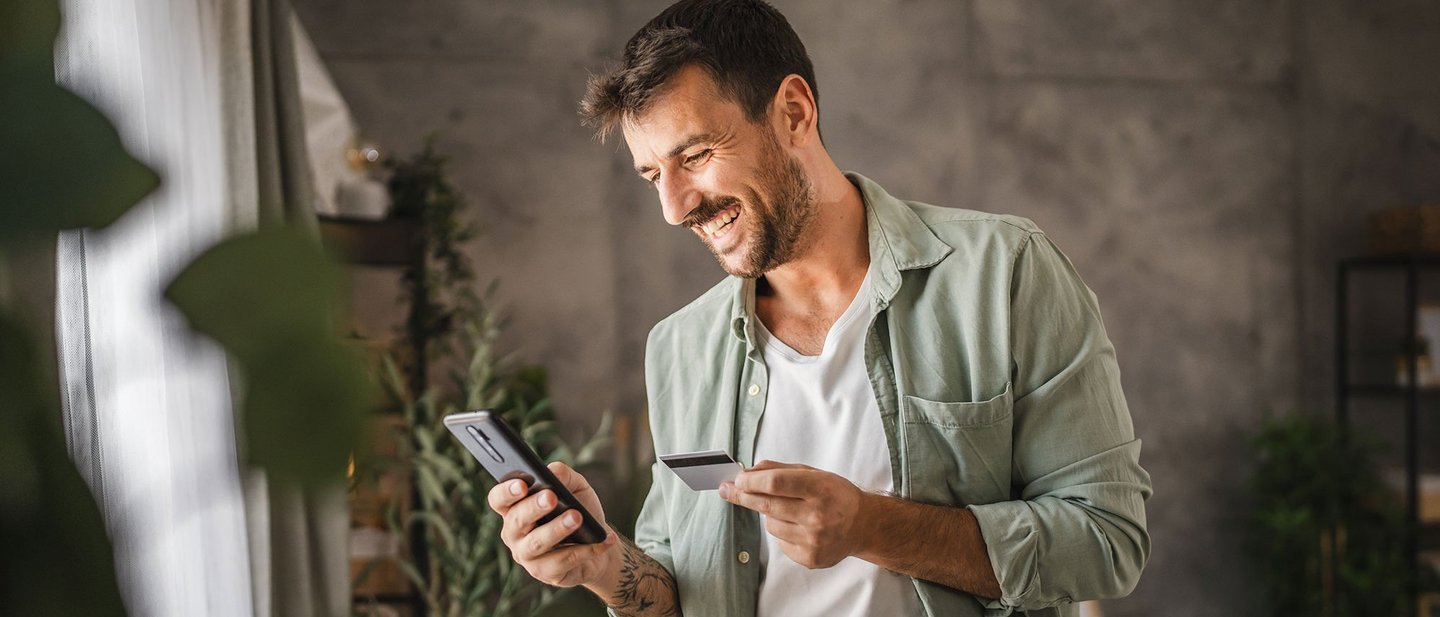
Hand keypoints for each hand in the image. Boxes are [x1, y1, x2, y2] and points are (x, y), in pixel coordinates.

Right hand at [487, 461, 618, 587]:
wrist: (597, 542)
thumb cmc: (579, 510)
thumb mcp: (575, 487)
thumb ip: (563, 475)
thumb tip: (551, 472)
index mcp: (515, 508)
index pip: (498, 499)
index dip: (506, 492)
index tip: (522, 485)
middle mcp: (514, 533)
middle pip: (517, 520)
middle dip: (534, 507)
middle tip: (552, 497)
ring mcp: (526, 555)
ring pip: (537, 542)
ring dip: (557, 529)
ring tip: (577, 517)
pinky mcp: (544, 572)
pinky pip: (562, 560)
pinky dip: (585, 549)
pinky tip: (602, 540)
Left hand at [719, 460, 871, 568]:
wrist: (863, 525)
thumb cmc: (836, 495)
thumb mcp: (814, 473)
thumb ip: (780, 470)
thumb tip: (748, 472)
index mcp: (820, 489)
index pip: (776, 483)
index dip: (751, 481)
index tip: (737, 479)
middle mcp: (818, 516)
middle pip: (767, 505)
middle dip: (744, 496)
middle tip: (728, 489)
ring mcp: (814, 540)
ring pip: (770, 525)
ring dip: (770, 515)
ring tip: (790, 511)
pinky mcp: (810, 558)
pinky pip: (779, 543)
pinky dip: (782, 532)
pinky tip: (799, 528)